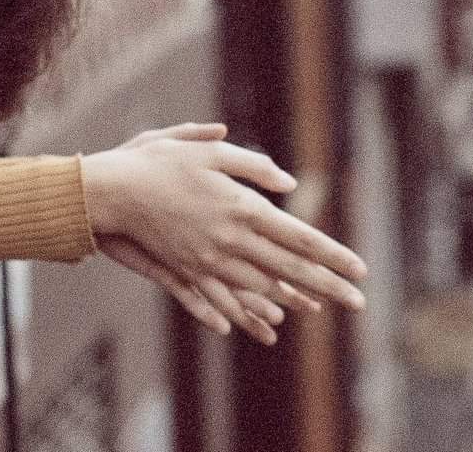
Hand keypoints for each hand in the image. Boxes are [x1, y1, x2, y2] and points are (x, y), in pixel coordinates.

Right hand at [82, 123, 365, 337]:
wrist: (112, 191)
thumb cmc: (161, 161)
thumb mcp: (211, 151)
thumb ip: (253, 166)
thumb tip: (289, 186)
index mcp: (242, 209)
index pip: (299, 238)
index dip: (332, 256)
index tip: (360, 270)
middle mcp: (230, 241)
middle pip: (288, 269)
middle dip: (327, 286)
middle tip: (359, 302)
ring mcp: (208, 261)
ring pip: (260, 286)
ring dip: (292, 298)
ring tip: (318, 308)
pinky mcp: (187, 270)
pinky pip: (223, 296)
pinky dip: (245, 309)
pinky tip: (262, 321)